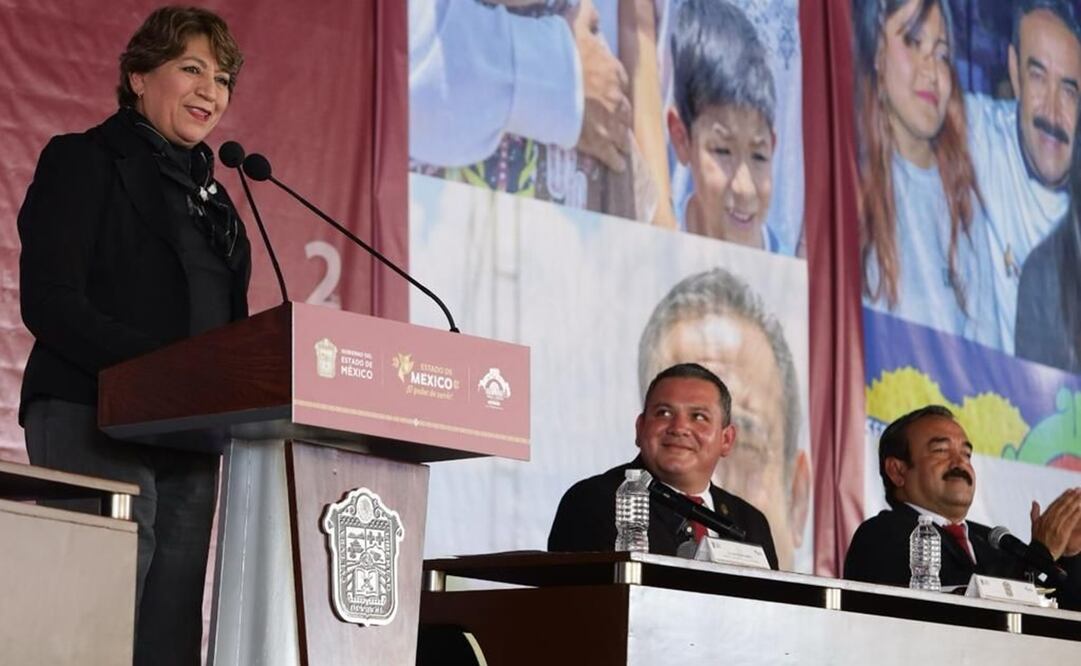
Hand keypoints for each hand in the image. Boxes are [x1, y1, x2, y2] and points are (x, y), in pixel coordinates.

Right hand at [565, 0, 630, 171]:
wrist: (550, 86)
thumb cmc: (562, 56)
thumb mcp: (575, 29)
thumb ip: (586, 19)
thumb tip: (590, 7)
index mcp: (613, 72)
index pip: (621, 82)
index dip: (616, 89)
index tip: (612, 94)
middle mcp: (616, 99)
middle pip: (624, 111)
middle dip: (620, 116)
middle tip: (615, 122)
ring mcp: (608, 123)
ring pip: (621, 134)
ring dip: (621, 139)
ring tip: (621, 146)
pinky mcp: (597, 142)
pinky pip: (611, 154)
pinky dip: (616, 160)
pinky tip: (618, 165)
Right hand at [1030, 488, 1080, 558]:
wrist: (1040, 552)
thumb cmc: (1037, 540)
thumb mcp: (1034, 524)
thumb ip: (1035, 512)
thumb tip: (1035, 502)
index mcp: (1044, 517)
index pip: (1056, 504)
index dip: (1063, 496)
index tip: (1069, 491)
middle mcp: (1051, 519)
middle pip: (1062, 505)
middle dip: (1071, 497)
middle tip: (1077, 490)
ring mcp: (1057, 525)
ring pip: (1067, 511)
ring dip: (1075, 502)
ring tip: (1080, 496)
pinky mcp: (1063, 531)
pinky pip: (1071, 521)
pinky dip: (1076, 514)